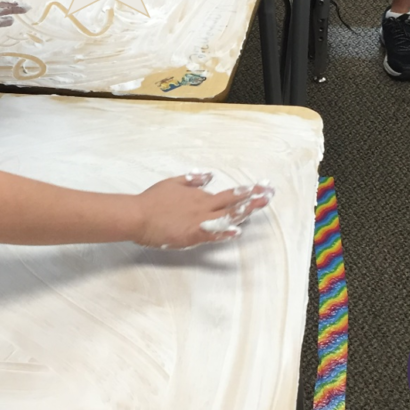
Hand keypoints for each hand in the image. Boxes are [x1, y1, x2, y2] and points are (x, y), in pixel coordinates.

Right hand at [133, 172, 274, 249]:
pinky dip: (225, 232)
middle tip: (271, 193)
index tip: (263, 186)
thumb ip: (193, 180)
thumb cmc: (153, 199)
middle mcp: (203, 206)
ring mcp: (198, 220)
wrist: (138, 214)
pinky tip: (237, 230)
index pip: (229, 193)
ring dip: (246, 210)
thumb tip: (209, 176)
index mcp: (200, 196)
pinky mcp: (191, 234)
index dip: (247, 190)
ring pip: (226, 215)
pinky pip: (211, 233)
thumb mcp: (173, 183)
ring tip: (262, 204)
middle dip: (254, 198)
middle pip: (233, 202)